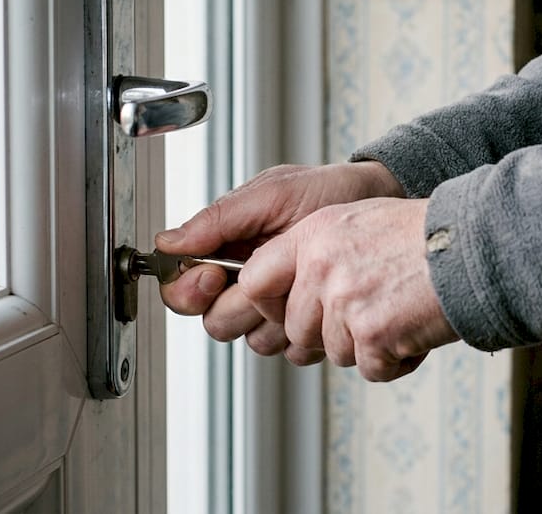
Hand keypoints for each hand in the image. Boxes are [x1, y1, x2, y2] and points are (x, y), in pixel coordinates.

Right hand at [155, 161, 403, 360]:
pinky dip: (307, 331)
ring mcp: (277, 308)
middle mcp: (246, 284)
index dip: (190, 290)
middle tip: (267, 274)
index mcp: (225, 251)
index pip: (182, 289)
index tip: (214, 274)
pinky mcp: (307, 325)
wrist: (375, 202)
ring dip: (277, 316)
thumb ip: (219, 219)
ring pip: (254, 340)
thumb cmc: (325, 191)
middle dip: (240, 303)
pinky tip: (321, 300)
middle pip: (215, 322)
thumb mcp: (271, 194)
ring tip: (302, 281)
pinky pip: (293, 350)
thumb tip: (167, 243)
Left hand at [233, 197, 459, 380]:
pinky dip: (396, 361)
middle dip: (329, 333)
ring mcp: (345, 301)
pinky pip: (370, 369)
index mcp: (314, 235)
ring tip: (399, 313)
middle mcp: (322, 267)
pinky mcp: (373, 334)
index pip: (253, 282)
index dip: (269, 305)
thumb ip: (318, 250)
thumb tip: (288, 286)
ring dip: (367, 346)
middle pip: (295, 330)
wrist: (475, 246)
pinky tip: (414, 330)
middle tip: (368, 313)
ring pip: (333, 353)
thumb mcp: (359, 221)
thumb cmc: (425, 235)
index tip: (289, 309)